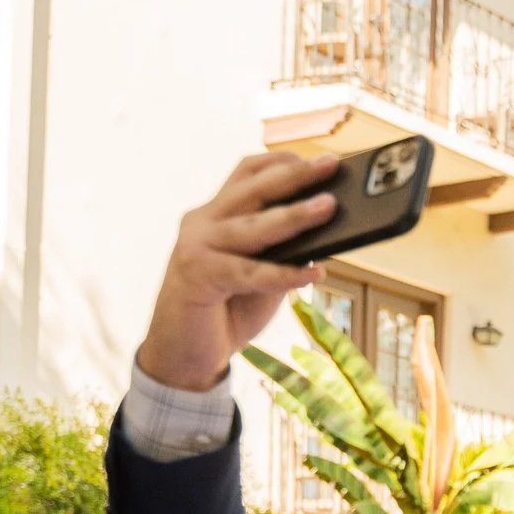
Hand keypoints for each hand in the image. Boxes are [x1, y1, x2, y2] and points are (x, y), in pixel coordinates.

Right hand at [135, 153, 338, 392]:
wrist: (183, 354)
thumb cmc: (226, 311)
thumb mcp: (263, 276)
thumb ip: (285, 253)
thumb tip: (330, 236)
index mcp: (216, 214)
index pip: (246, 174)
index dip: (281, 162)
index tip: (317, 158)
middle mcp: (203, 222)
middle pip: (253, 190)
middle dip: (294, 175)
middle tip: (330, 164)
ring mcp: (197, 246)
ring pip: (252, 226)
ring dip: (294, 215)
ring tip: (329, 207)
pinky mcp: (197, 276)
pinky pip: (249, 272)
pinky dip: (283, 273)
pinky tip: (314, 273)